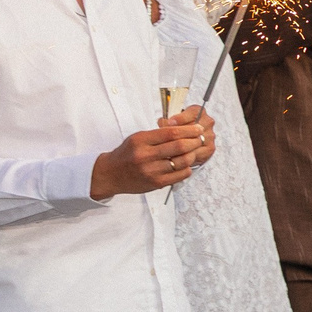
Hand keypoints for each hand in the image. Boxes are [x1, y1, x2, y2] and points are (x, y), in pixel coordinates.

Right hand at [90, 107, 214, 198]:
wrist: (110, 174)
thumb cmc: (127, 154)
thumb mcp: (137, 138)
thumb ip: (158, 134)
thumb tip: (184, 129)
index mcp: (140, 140)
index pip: (170, 133)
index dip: (188, 130)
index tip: (198, 127)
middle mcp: (145, 155)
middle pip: (179, 147)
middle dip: (195, 141)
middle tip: (201, 137)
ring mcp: (151, 171)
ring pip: (182, 161)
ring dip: (193, 154)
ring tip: (196, 150)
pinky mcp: (156, 183)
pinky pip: (180, 174)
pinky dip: (188, 167)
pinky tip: (187, 163)